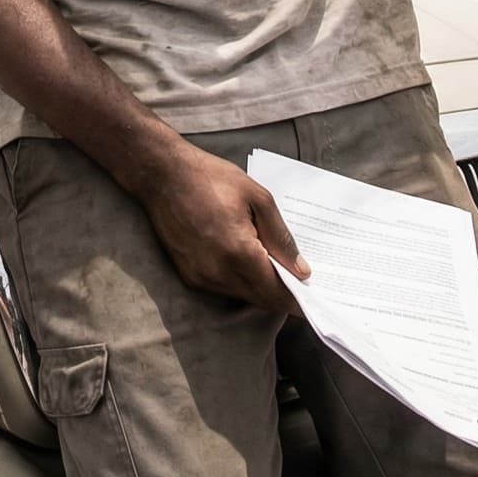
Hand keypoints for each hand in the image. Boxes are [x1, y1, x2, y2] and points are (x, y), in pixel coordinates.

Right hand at [133, 147, 310, 312]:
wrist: (162, 174)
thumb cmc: (211, 178)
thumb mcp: (257, 197)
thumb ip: (280, 237)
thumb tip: (301, 269)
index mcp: (238, 252)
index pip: (275, 291)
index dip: (297, 301)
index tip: (315, 302)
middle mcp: (218, 272)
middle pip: (260, 299)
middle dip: (282, 297)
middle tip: (302, 288)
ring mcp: (200, 276)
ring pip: (242, 295)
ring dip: (261, 290)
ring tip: (279, 274)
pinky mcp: (188, 275)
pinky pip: (223, 288)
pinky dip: (241, 283)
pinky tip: (250, 266)